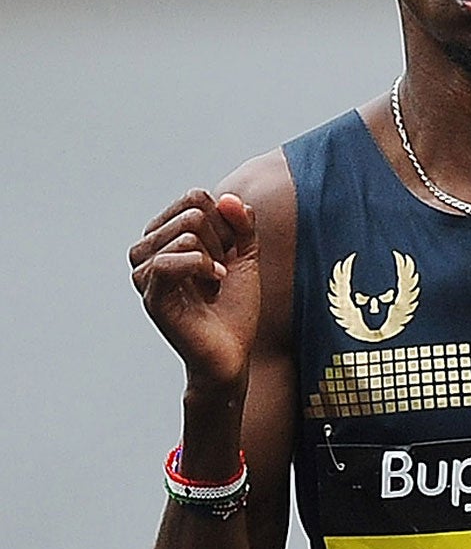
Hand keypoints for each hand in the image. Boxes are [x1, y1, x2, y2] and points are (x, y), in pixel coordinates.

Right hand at [130, 190, 260, 393]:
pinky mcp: (151, 294)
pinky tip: (213, 282)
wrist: (233, 351)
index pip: (194, 197)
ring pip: (186, 232)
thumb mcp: (246, 256)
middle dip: (223, 239)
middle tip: (222, 270)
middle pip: (192, 211)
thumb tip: (230, 198)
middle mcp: (148, 249)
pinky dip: (202, 266)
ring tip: (215, 280)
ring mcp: (146, 272)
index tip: (229, 252)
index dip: (225, 221)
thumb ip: (242, 224)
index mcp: (166, 236)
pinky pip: (169, 260)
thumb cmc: (234, 306)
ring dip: (216, 256)